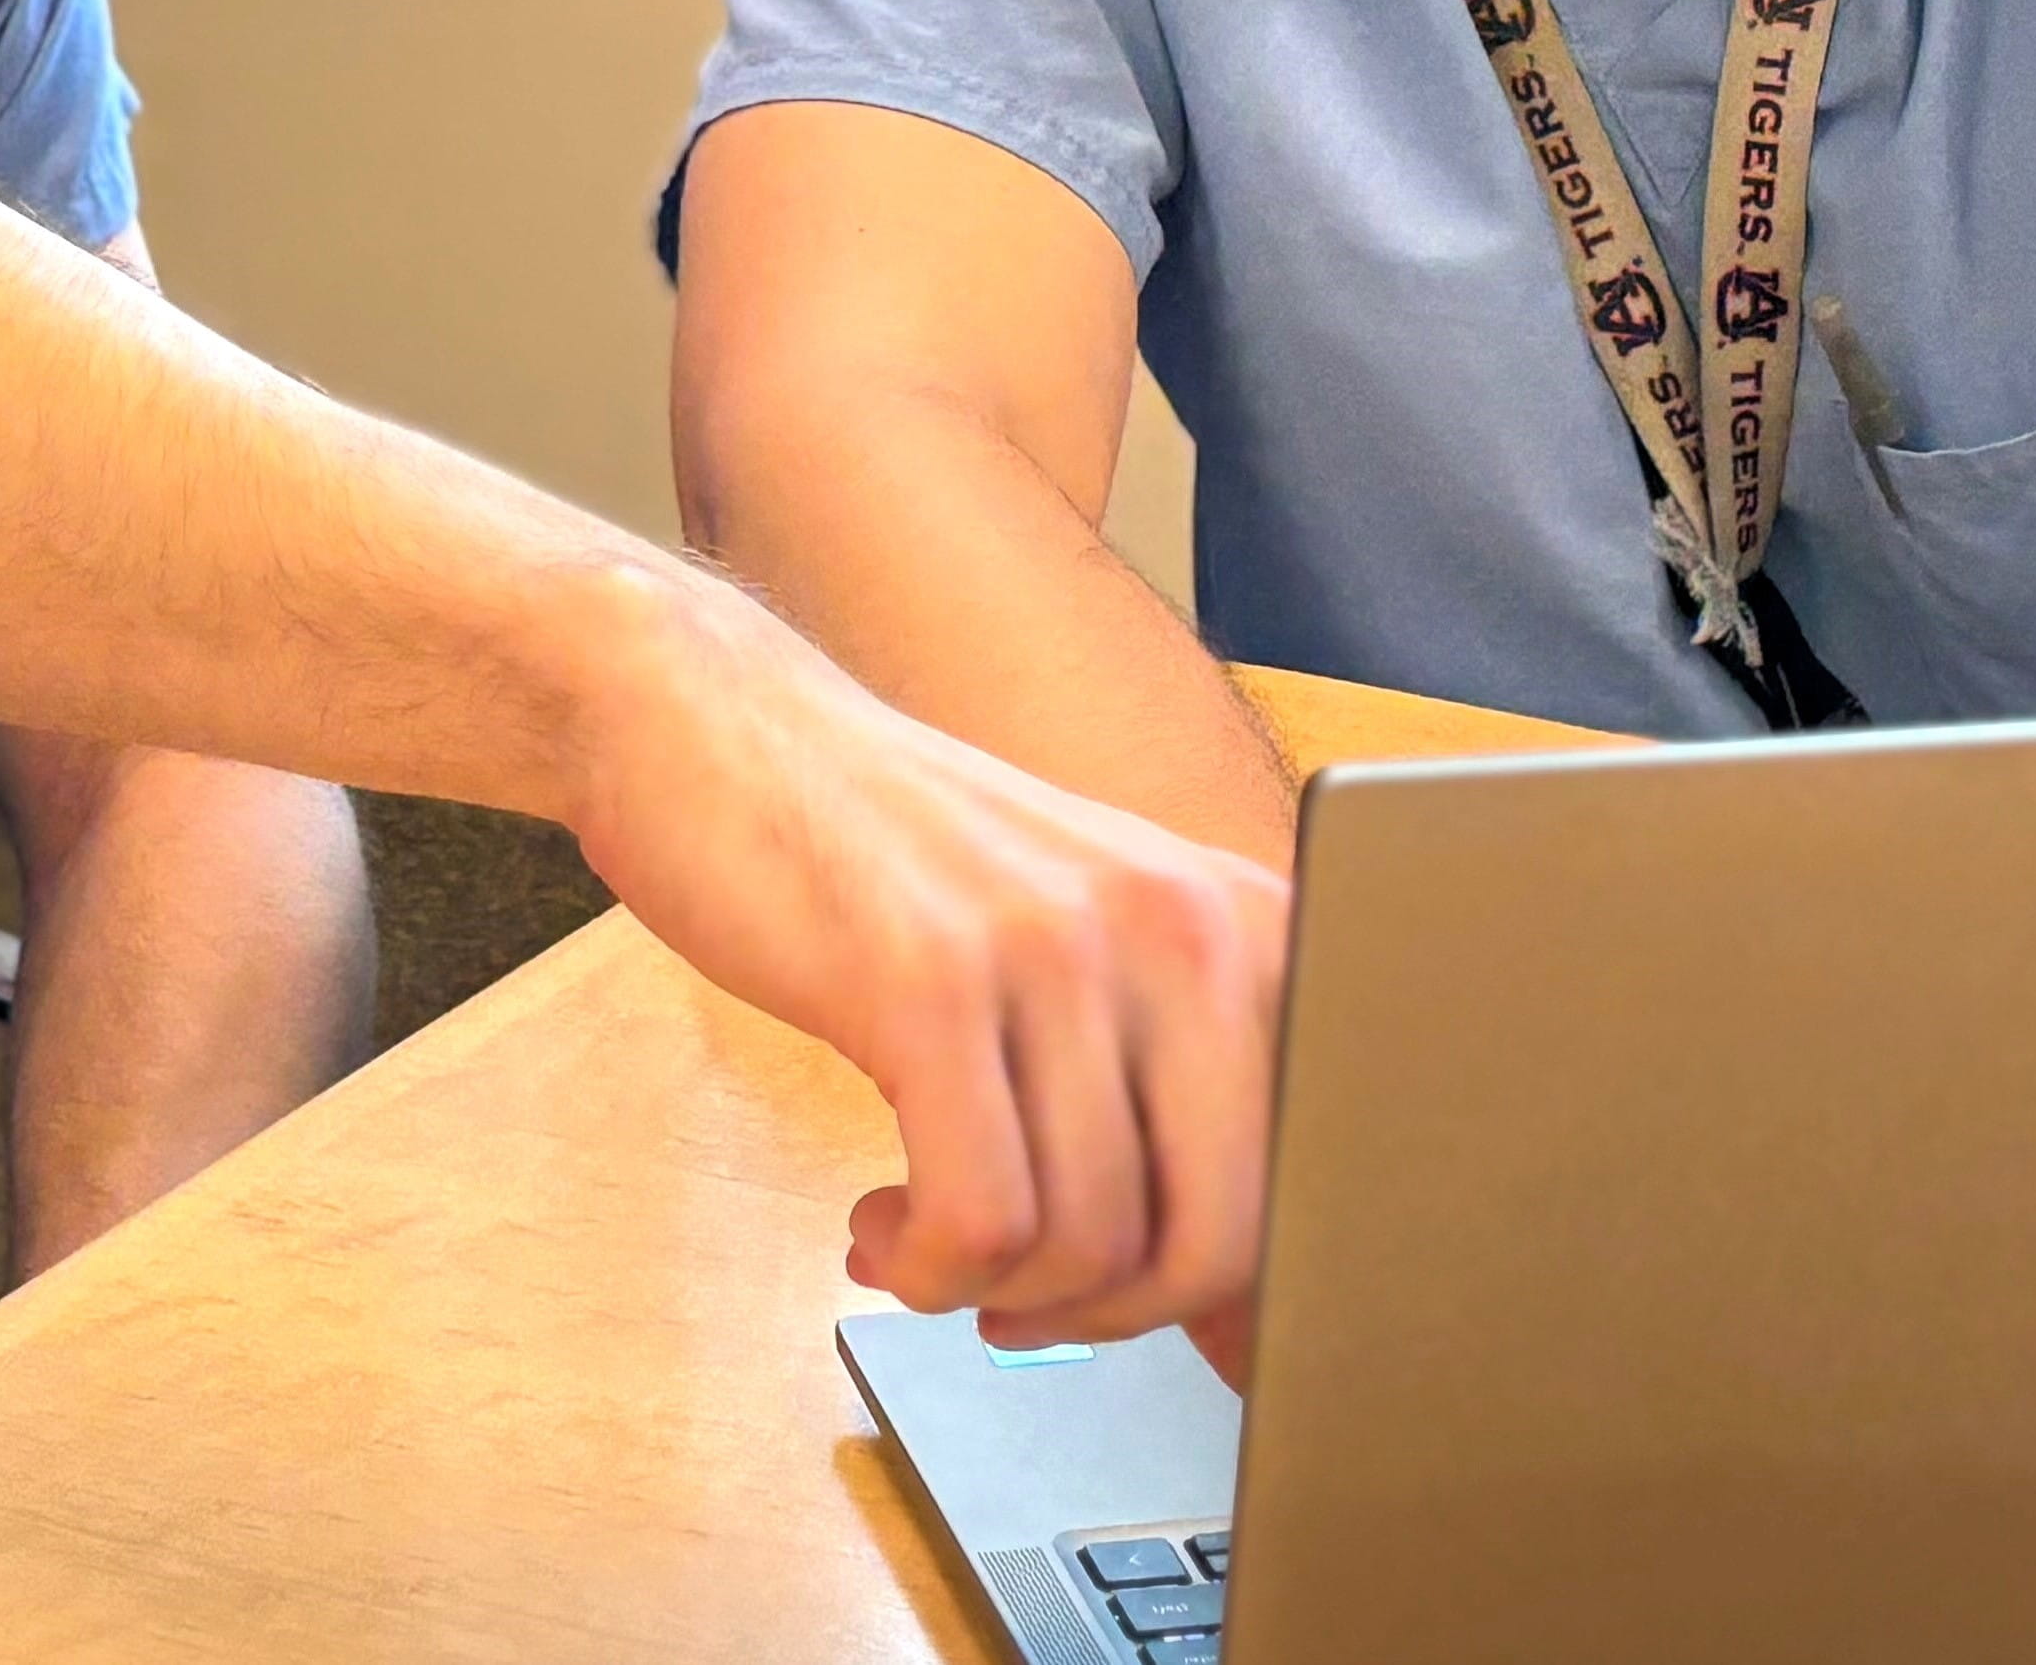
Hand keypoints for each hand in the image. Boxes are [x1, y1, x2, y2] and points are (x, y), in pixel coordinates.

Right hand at [553, 570, 1287, 1355]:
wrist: (716, 721)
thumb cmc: (896, 860)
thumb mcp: (1085, 944)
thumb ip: (1182, 1085)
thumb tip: (1245, 1311)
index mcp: (1243, 916)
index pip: (1319, 1168)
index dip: (1237, 1287)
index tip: (1146, 1309)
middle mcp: (1180, 922)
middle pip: (1218, 1239)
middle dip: (1112, 1313)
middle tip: (1025, 1303)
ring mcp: (1056, 947)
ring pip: (1087, 1246)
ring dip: (991, 1291)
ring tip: (925, 1242)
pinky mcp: (928, 983)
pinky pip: (977, 1223)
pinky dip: (927, 1271)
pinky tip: (881, 1225)